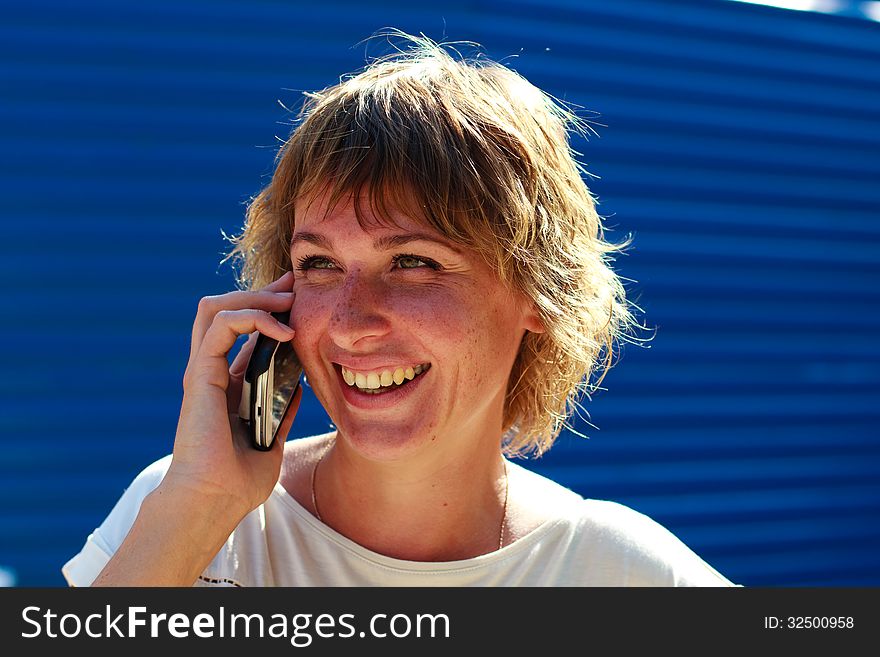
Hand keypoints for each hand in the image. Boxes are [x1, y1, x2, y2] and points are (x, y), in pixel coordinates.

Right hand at [163, 272, 301, 517]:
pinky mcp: (199, 373)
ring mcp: (203, 370)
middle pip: (227, 311)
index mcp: (227, 385)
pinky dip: (252, 317)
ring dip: (254, 297)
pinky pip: (220, 324)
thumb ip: (283, 412)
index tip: (298, 300)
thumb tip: (300, 387)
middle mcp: (212, 372)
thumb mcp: (272, 440)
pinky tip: (282, 330)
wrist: (214, 502)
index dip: (268, 311)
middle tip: (294, 285)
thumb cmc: (237, 482)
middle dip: (261, 292)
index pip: (243, 333)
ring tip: (288, 301)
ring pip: (217, 307)